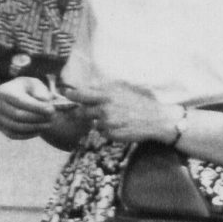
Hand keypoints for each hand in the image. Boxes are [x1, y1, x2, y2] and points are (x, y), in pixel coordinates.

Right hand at [0, 76, 69, 139]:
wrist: (20, 97)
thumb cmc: (30, 90)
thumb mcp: (36, 85)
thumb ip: (40, 92)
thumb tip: (43, 102)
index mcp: (3, 91)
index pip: (19, 101)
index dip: (36, 107)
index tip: (51, 110)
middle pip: (18, 115)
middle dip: (37, 118)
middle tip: (52, 117)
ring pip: (16, 127)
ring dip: (35, 127)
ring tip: (48, 123)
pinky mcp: (0, 128)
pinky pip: (14, 135)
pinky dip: (28, 134)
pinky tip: (39, 129)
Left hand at [61, 80, 178, 144]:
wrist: (156, 119)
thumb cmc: (140, 102)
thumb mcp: (123, 89)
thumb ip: (104, 88)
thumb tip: (87, 87)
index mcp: (106, 95)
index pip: (80, 94)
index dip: (71, 94)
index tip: (67, 94)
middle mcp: (104, 109)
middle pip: (82, 111)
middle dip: (84, 112)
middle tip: (96, 111)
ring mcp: (107, 123)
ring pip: (93, 123)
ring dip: (99, 121)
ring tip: (115, 118)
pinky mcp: (111, 134)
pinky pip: (102, 132)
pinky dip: (108, 130)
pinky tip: (120, 126)